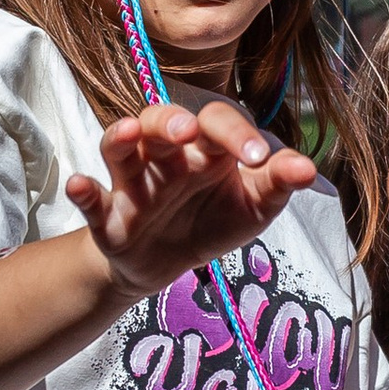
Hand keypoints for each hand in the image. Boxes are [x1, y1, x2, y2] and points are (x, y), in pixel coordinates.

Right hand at [62, 97, 318, 300]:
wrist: (166, 268)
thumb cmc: (212, 222)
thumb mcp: (253, 208)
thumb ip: (277, 185)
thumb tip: (308, 169)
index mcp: (205, 149)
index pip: (217, 123)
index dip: (236, 134)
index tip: (259, 157)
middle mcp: (165, 156)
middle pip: (161, 121)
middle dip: (172, 122)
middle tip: (189, 132)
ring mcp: (133, 182)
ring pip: (120, 148)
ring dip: (122, 137)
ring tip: (130, 133)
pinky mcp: (107, 215)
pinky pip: (90, 199)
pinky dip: (82, 191)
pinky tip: (80, 185)